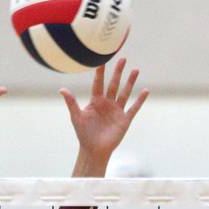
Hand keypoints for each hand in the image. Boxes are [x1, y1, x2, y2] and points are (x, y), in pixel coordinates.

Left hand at [60, 59, 148, 176]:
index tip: (102, 59)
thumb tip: (62, 89)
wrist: (94, 150)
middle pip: (114, 84)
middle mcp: (107, 103)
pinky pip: (134, 108)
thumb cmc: (84, 134)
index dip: (101, 72)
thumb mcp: (76, 117)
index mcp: (95, 101)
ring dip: (130, 82)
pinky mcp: (125, 120)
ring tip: (136, 70)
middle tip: (123, 59)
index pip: (98, 83)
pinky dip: (140, 100)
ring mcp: (117, 111)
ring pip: (125, 93)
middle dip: (118, 72)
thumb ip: (72, 103)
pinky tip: (146, 91)